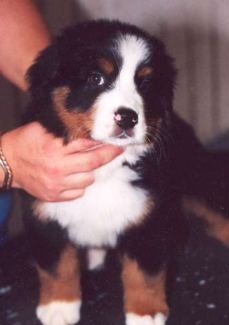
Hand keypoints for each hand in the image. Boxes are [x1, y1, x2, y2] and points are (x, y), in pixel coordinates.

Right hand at [1, 122, 122, 200]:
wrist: (6, 164)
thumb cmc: (24, 143)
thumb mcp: (42, 129)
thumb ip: (64, 128)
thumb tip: (88, 125)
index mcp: (55, 148)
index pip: (87, 144)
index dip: (104, 141)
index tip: (116, 139)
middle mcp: (57, 167)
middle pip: (93, 163)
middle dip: (109, 155)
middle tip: (118, 150)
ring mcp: (56, 184)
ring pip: (88, 180)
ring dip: (91, 171)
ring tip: (86, 164)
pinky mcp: (54, 196)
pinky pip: (78, 193)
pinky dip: (81, 185)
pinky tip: (75, 176)